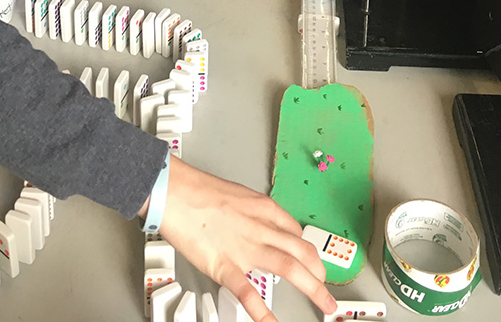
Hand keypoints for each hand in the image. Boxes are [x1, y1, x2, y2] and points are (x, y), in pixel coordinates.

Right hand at [153, 157, 335, 320]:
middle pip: (302, 250)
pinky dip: (264, 312)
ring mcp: (246, 248)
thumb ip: (251, 214)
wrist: (175, 191)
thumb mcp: (237, 195)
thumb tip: (256, 226)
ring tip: (324, 303)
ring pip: (290, 267)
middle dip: (319, 271)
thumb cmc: (198, 190)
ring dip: (313, 287)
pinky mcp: (225, 265)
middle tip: (325, 285)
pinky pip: (249, 293)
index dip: (306, 250)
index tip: (310, 260)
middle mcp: (261, 228)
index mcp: (263, 208)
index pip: (295, 232)